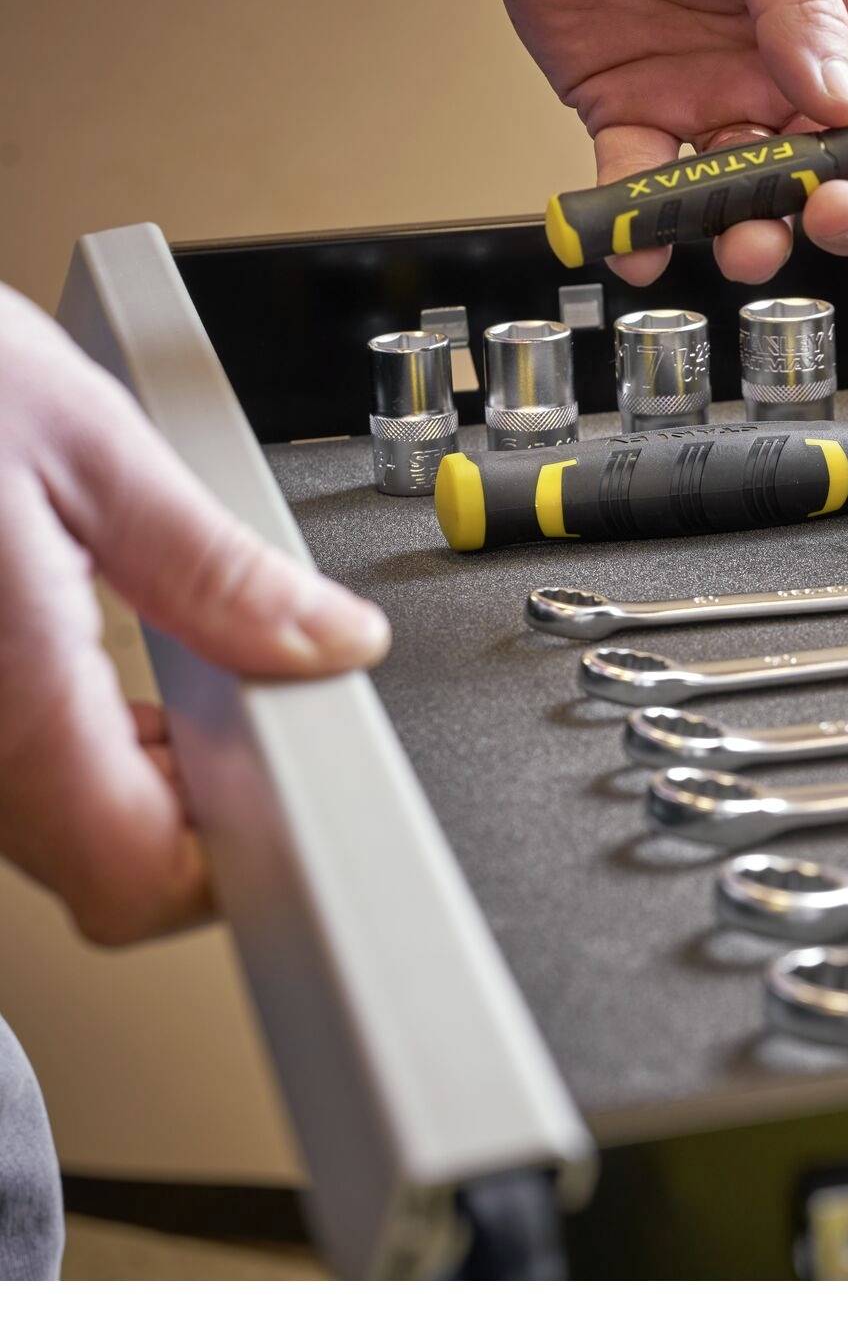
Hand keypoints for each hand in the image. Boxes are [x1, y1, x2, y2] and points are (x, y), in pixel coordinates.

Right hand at [0, 285, 389, 943]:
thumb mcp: (81, 444)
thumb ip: (214, 569)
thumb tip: (325, 641)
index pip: (138, 881)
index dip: (236, 856)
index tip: (291, 784)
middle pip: (97, 859)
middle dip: (192, 792)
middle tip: (242, 686)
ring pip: (44, 818)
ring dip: (125, 760)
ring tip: (147, 637)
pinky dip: (57, 725)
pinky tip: (73, 639)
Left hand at [484, 0, 847, 285]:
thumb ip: (804, 8)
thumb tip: (840, 100)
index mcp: (846, 9)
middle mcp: (788, 68)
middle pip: (841, 169)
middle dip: (844, 207)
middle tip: (833, 213)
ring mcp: (715, 99)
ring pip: (752, 197)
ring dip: (753, 235)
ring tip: (745, 243)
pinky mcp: (635, 116)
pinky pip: (645, 187)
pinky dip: (639, 225)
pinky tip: (642, 243)